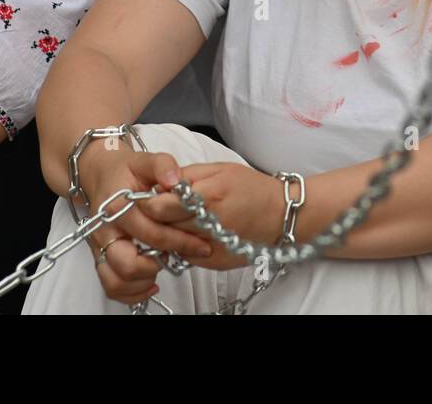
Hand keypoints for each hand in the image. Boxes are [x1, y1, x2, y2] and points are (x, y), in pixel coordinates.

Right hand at [80, 149, 213, 306]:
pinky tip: (151, 283)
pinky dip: (130, 292)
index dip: (180, 241)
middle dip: (161, 264)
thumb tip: (176, 179)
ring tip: (164, 266)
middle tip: (183, 258)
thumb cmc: (128, 170)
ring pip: (116, 280)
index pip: (151, 233)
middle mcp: (104, 232)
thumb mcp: (146, 160)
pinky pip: (110, 286)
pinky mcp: (100, 257)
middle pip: (129, 264)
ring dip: (144, 281)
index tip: (201, 245)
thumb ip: (163, 166)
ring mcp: (99, 247)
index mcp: (117, 208)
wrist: (100, 175)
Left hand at [141, 162, 286, 271]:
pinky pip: (184, 255)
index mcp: (209, 196)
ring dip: (168, 231)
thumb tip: (158, 185)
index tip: (150, 195)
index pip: (161, 206)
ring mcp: (211, 247)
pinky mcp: (213, 262)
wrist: (281, 215)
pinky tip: (194, 232)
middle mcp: (209, 224)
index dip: (150, 200)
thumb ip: (187, 176)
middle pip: (162, 226)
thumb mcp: (219, 169)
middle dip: (156, 217)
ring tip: (179, 218)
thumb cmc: (252, 188)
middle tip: (161, 207)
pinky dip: (183, 244)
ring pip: (170, 242)